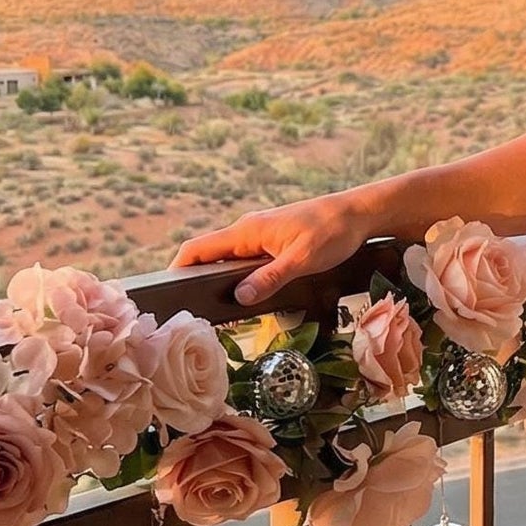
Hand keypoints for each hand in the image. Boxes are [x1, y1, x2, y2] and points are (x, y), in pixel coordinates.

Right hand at [171, 192, 372, 306]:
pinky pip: (244, 259)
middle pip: (208, 256)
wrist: (359, 213)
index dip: (177, 269)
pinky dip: (236, 276)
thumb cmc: (333, 232)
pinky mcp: (272, 240)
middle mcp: (247, 230)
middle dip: (194, 280)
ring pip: (227, 259)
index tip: (166, 293)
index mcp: (247, 231)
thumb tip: (239, 297)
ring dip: (217, 280)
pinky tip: (243, 296)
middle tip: (190, 312)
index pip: (198, 249)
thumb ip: (270, 278)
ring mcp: (259, 235)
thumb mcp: (302, 260)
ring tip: (212, 310)